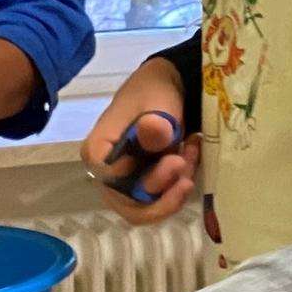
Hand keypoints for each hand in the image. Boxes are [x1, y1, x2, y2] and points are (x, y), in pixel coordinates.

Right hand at [81, 56, 197, 223]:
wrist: (166, 86)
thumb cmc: (153, 90)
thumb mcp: (158, 101)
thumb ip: (155, 122)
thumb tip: (151, 130)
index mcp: (98, 152)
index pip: (114, 184)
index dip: (147, 182)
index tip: (176, 162)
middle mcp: (106, 173)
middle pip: (132, 206)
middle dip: (167, 191)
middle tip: (188, 162)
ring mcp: (125, 181)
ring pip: (151, 206)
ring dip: (177, 185)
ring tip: (192, 150)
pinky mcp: (143, 184)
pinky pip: (162, 198)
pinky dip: (181, 182)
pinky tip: (191, 153)